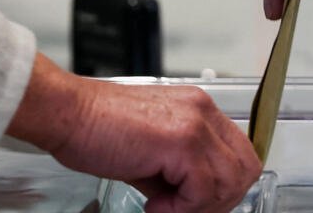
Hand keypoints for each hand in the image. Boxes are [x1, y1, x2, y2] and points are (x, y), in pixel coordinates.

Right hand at [7, 54, 261, 212]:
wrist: (67, 113)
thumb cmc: (96, 127)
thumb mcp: (152, 148)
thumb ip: (180, 168)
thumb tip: (193, 199)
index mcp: (199, 109)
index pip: (240, 153)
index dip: (225, 186)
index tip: (199, 202)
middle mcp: (203, 111)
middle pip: (245, 168)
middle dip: (219, 201)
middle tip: (184, 210)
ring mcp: (195, 124)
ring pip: (230, 181)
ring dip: (200, 206)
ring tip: (165, 206)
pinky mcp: (182, 142)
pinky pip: (203, 190)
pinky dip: (182, 208)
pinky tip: (155, 204)